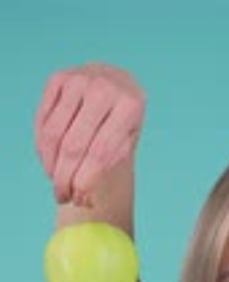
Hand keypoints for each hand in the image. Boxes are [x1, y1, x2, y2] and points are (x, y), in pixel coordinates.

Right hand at [34, 62, 143, 206]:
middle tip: (63, 197)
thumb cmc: (122, 121)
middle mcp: (103, 88)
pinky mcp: (57, 78)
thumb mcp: (126, 142)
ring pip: (53, 135)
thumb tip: (83, 199)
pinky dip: (42, 147)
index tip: (80, 200)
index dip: (85, 181)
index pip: (100, 153)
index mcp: (129, 105)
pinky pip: (43, 121)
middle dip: (64, 179)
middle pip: (73, 146)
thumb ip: (106, 169)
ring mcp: (78, 79)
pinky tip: (50, 162)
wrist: (115, 84)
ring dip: (51, 165)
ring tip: (56, 181)